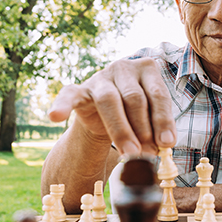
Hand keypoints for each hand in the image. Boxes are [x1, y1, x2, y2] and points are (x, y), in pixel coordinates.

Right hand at [48, 58, 176, 154]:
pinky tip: (54, 117)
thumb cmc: (135, 114)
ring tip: (130, 153)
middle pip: (134, 98)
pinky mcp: (78, 90)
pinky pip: (68, 96)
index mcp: (147, 69)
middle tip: (147, 153)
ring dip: (121, 130)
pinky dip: (62, 106)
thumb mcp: (150, 118)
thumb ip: (157, 129)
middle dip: (142, 129)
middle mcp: (124, 68)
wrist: (106, 115)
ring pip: (109, 100)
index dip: (163, 120)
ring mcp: (100, 78)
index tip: (167, 143)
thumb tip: (164, 147)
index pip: (158, 94)